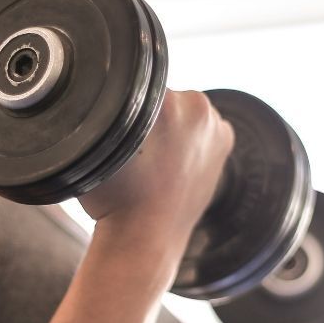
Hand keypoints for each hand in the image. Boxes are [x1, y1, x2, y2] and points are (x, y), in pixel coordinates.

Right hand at [80, 89, 233, 242]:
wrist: (144, 237)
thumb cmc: (115, 195)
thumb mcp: (98, 140)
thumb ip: (109, 109)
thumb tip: (110, 93)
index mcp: (166, 99)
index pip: (140, 85)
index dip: (126, 106)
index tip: (120, 128)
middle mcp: (198, 106)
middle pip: (165, 96)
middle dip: (153, 116)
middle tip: (138, 149)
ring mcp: (216, 126)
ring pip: (185, 112)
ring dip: (174, 127)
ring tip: (156, 161)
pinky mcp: (225, 143)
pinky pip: (203, 128)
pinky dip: (192, 141)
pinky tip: (174, 163)